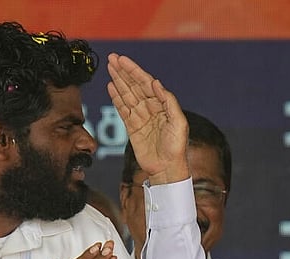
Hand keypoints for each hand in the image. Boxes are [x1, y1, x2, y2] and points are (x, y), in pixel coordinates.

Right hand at [106, 53, 188, 183]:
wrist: (167, 168)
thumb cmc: (177, 147)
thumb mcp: (179, 122)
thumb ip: (168, 101)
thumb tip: (156, 83)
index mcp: (163, 105)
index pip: (146, 83)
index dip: (134, 71)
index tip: (123, 60)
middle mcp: (151, 108)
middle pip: (134, 86)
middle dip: (123, 72)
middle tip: (112, 58)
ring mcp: (141, 117)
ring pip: (127, 95)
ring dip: (118, 81)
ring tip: (110, 68)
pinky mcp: (132, 128)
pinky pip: (122, 109)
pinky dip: (116, 98)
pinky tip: (111, 87)